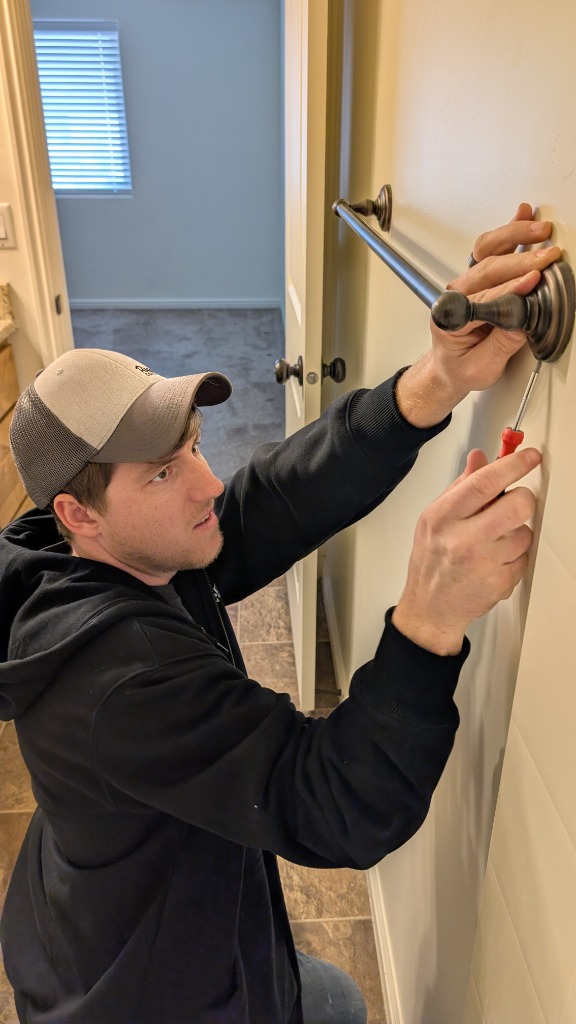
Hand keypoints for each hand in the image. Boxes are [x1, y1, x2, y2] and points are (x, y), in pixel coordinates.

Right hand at [392, 445, 540, 654]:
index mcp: (443, 517)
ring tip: (496, 540)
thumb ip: (461, 486)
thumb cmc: (432, 561)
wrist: (431, 607)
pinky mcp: (500, 582)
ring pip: (526, 532)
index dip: (514, 464)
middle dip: (524, 499)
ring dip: (517, 532)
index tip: (529, 457)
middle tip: (517, 501)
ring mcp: (483, 563)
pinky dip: (516, 556)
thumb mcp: (435, 518)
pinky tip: (496, 560)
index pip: (485, 482)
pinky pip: (525, 557)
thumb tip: (480, 458)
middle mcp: (462, 539)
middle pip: (517, 506)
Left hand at [430, 203, 561, 398]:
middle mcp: (456, 295)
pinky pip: (490, 249)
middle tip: (547, 257)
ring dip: (515, 237)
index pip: (484, 299)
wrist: (449, 367)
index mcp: (450, 318)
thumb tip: (524, 320)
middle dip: (521, 261)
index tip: (533, 281)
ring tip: (540, 231)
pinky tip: (522, 216)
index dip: (511, 289)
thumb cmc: (461, 366)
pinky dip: (508, 232)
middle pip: (488, 269)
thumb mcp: (482, 366)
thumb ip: (502, 343)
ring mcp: (466, 284)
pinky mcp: (478, 278)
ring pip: (488, 252)